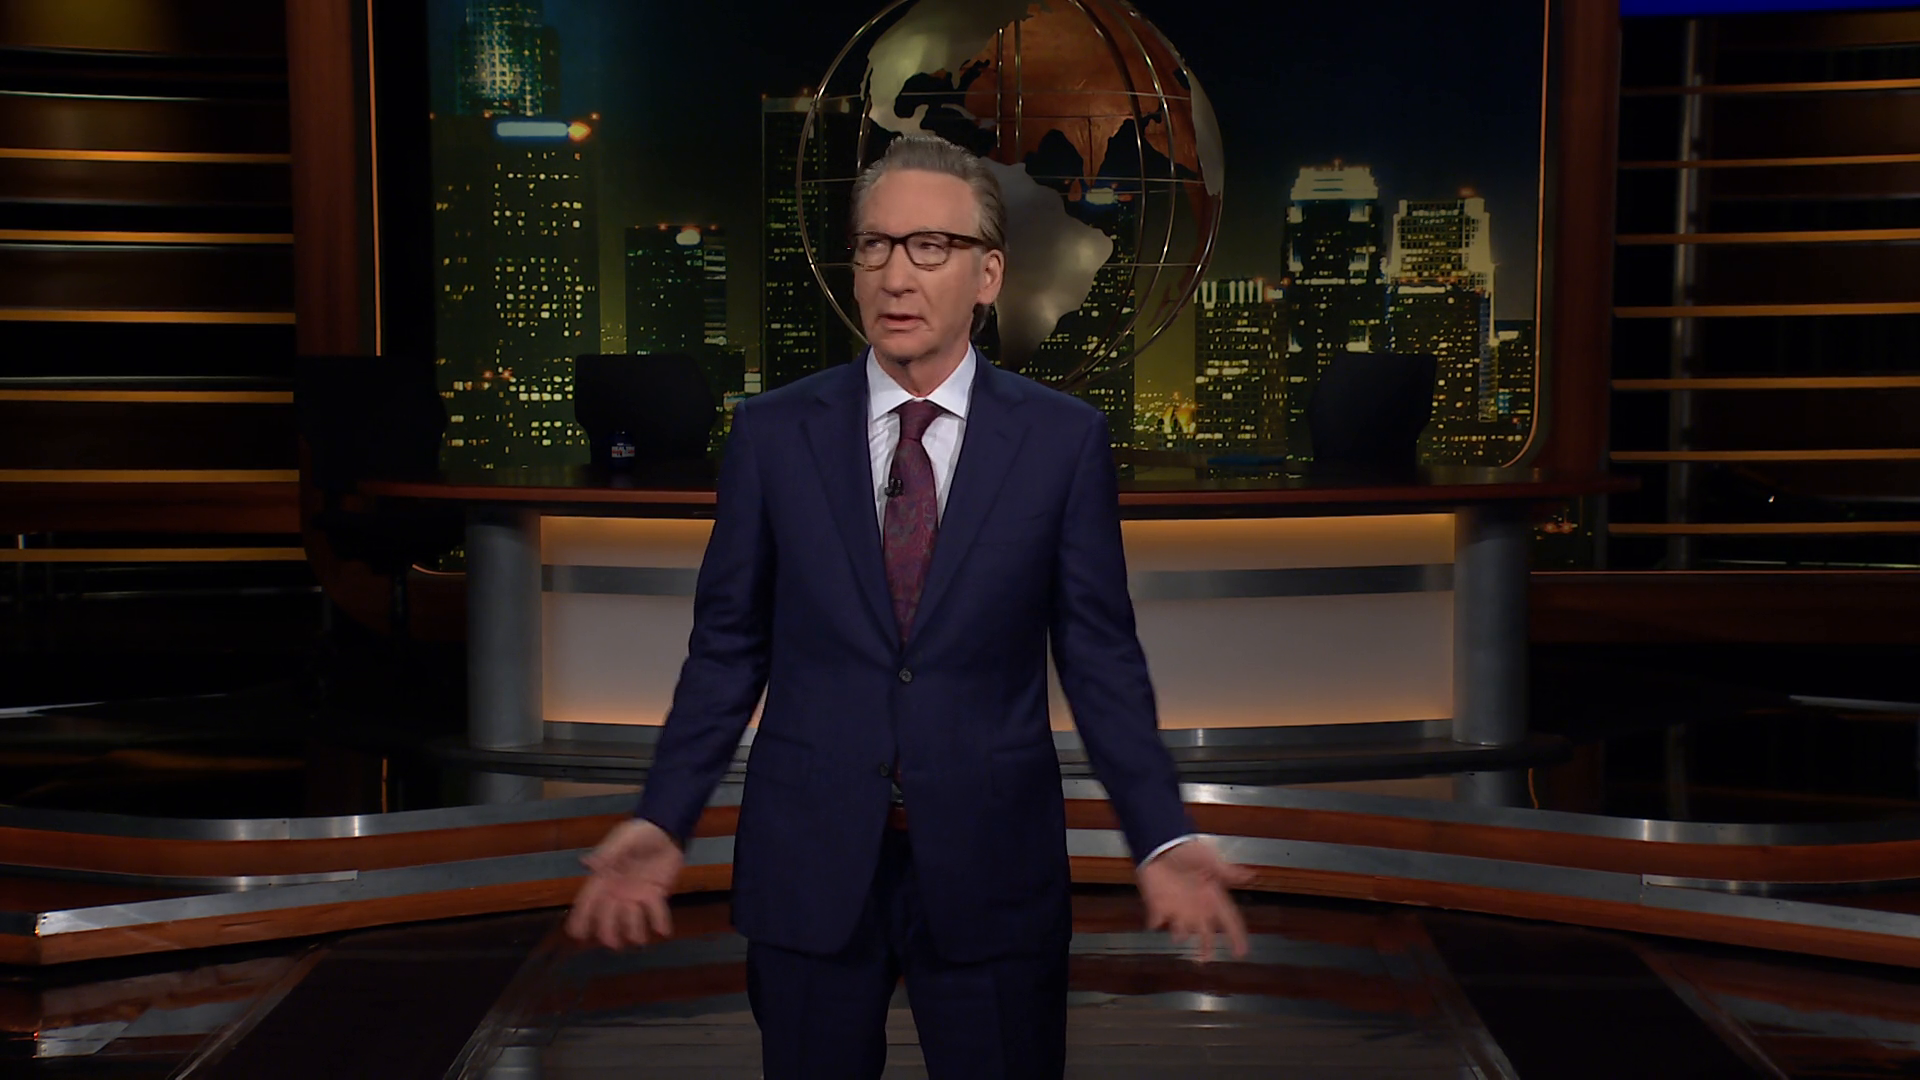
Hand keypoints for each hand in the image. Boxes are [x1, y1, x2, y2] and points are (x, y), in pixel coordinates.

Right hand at [565, 818, 684, 949]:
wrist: (665, 831)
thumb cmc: (638, 834)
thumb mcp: (622, 840)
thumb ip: (607, 853)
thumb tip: (586, 864)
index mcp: (603, 878)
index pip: (587, 901)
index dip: (580, 918)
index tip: (576, 934)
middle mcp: (617, 891)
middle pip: (607, 916)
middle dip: (608, 931)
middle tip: (613, 943)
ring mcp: (636, 895)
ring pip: (631, 919)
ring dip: (633, 930)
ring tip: (639, 939)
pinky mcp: (655, 894)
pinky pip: (656, 911)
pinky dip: (660, 922)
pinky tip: (664, 931)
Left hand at [1136, 838, 1253, 962]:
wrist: (1161, 842)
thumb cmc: (1188, 850)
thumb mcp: (1210, 860)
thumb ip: (1229, 873)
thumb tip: (1253, 875)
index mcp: (1212, 897)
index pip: (1228, 921)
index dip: (1236, 937)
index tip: (1241, 953)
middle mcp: (1197, 906)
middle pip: (1205, 933)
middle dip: (1206, 948)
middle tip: (1204, 960)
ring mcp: (1177, 907)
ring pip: (1181, 931)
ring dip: (1180, 935)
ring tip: (1179, 936)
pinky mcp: (1158, 903)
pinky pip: (1155, 920)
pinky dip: (1154, 923)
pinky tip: (1153, 924)